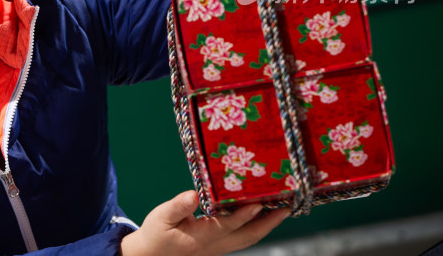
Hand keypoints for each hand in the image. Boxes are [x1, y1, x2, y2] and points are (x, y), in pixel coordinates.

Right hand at [120, 191, 288, 255]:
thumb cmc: (155, 235)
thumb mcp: (161, 217)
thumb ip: (178, 206)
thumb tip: (193, 194)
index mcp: (200, 237)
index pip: (227, 225)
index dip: (244, 214)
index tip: (260, 202)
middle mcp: (214, 246)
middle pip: (248, 235)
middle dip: (269, 222)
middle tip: (287, 207)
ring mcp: (218, 249)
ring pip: (248, 239)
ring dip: (266, 225)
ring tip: (281, 209)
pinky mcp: (218, 248)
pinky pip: (242, 238)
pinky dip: (255, 227)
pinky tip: (260, 215)